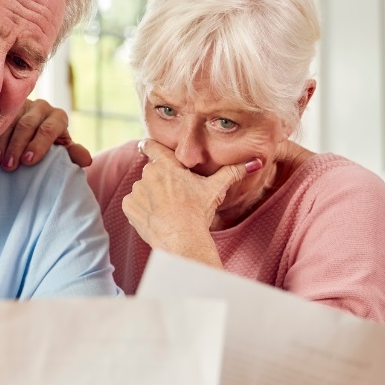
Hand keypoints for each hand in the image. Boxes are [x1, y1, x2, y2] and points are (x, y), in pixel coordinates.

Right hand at [0, 98, 90, 170]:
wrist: (32, 135)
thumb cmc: (49, 147)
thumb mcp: (61, 150)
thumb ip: (72, 154)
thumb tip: (86, 159)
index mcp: (58, 117)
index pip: (49, 129)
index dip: (39, 145)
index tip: (28, 161)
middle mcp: (41, 107)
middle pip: (28, 125)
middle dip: (19, 146)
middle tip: (11, 166)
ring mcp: (21, 105)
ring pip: (11, 122)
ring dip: (4, 143)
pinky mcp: (5, 107)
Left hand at [121, 139, 253, 266]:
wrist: (182, 238)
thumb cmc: (199, 213)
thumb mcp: (215, 189)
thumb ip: (233, 172)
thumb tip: (256, 162)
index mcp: (166, 165)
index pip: (151, 146)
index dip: (148, 146)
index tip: (146, 146)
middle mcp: (148, 174)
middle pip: (152, 173)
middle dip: (159, 182)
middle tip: (173, 197)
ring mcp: (137, 190)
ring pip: (143, 190)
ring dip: (150, 197)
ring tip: (167, 211)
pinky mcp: (129, 206)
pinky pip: (134, 204)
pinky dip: (142, 210)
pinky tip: (156, 218)